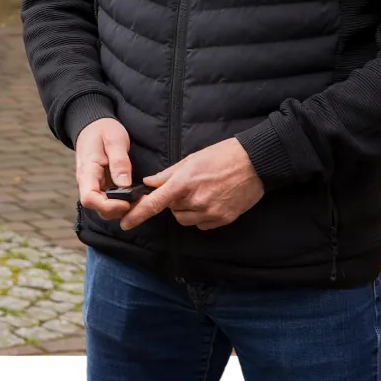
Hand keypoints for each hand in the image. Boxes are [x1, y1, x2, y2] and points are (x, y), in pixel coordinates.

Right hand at [75, 117, 134, 221]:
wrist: (92, 125)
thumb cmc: (103, 130)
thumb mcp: (114, 140)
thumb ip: (119, 162)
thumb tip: (125, 185)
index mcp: (87, 171)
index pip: (89, 199)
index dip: (108, 206)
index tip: (127, 202)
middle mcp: (87, 182)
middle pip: (98, 208)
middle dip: (119, 210)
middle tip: (140, 200)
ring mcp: (94, 185)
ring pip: (104, 208)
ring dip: (122, 208)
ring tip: (140, 197)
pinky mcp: (101, 186)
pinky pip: (109, 200)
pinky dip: (122, 202)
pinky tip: (135, 195)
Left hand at [120, 137, 263, 231]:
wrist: (255, 163)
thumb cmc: (222, 156)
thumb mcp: (191, 159)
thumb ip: (168, 174)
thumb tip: (149, 183)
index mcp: (184, 183)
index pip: (155, 203)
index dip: (138, 214)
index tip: (125, 223)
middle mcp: (196, 200)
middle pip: (171, 210)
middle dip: (172, 201)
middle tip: (186, 186)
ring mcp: (211, 212)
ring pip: (185, 219)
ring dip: (185, 210)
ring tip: (200, 192)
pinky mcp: (223, 220)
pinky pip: (202, 224)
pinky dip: (200, 215)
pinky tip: (211, 200)